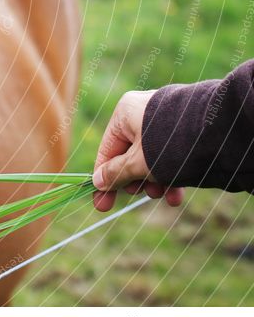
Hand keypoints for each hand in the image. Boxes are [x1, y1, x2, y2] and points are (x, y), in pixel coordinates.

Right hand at [92, 90, 183, 211]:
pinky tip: (175, 196)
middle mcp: (143, 112)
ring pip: (151, 157)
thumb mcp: (138, 163)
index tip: (102, 204)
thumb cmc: (170, 145)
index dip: (104, 179)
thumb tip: (97, 182)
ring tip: (161, 195)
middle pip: (129, 155)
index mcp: (125, 113)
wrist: (219, 133)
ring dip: (154, 181)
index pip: (107, 150)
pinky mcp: (184, 130)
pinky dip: (170, 174)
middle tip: (139, 195)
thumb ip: (116, 173)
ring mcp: (165, 120)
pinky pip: (169, 155)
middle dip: (135, 180)